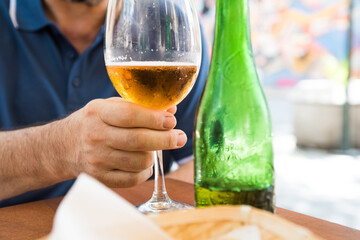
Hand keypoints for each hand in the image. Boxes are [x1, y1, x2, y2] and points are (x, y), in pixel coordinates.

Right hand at [61, 98, 185, 187]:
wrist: (63, 146)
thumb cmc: (94, 122)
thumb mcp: (109, 106)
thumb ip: (138, 106)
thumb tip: (171, 109)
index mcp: (98, 113)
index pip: (130, 115)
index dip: (155, 118)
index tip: (171, 120)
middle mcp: (96, 136)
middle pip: (138, 141)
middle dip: (165, 139)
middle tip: (180, 137)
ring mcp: (97, 159)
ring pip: (140, 161)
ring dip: (154, 154)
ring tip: (155, 147)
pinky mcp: (100, 178)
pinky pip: (133, 179)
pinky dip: (145, 171)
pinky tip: (144, 162)